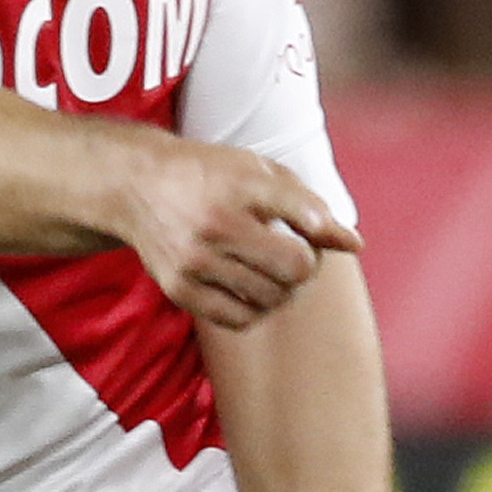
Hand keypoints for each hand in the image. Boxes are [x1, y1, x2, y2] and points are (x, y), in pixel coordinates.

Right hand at [118, 137, 358, 328]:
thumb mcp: (260, 173)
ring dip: (284, 289)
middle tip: (296, 253)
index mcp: (240, 185)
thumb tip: (356, 245)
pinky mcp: (179, 288)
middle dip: (307, 265)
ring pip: (273, 298)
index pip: (302, 212)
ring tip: (271, 269)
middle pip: (295, 268)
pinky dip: (256, 310)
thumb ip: (311, 206)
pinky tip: (251, 288)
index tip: (318, 231)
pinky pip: (240, 319)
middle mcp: (216, 223)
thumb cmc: (210, 177)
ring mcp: (194, 260)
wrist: (135, 184)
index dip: (322, 229)